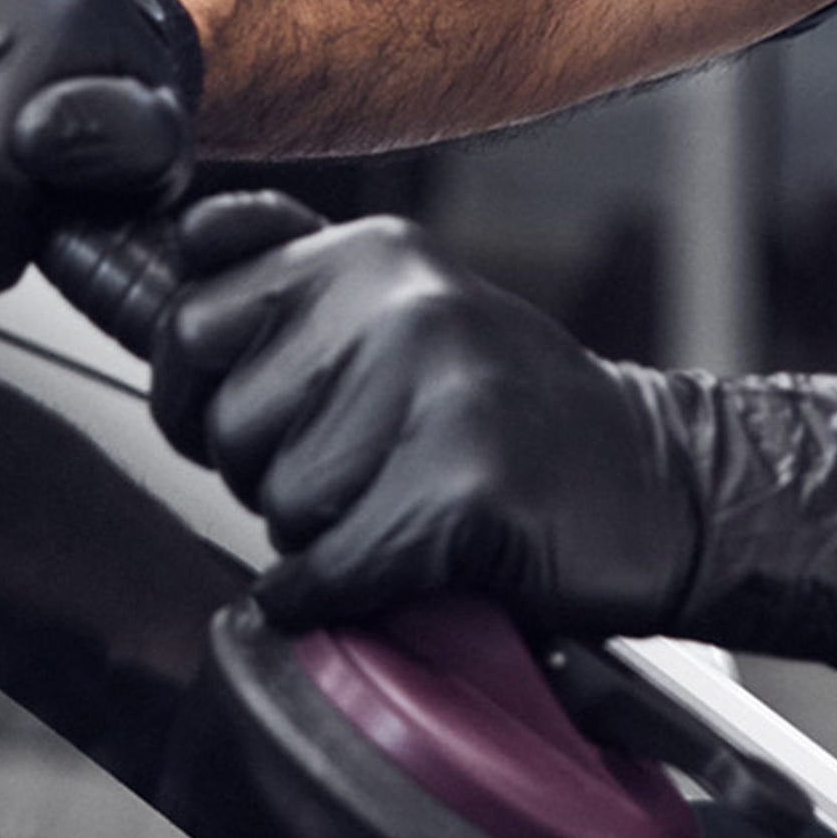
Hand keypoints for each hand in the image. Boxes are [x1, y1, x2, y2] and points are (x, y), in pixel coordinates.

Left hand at [153, 195, 836, 662]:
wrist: (655, 487)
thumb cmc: (511, 409)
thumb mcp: (405, 300)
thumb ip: (291, 267)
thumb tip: (181, 240)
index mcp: (370, 251)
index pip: (190, 320)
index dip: (196, 396)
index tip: (240, 419)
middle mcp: (401, 304)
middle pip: (229, 426)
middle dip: (270, 472)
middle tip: (364, 471)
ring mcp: (437, 393)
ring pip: (279, 504)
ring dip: (322, 535)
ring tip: (405, 504)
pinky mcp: (462, 492)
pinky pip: (327, 572)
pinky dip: (338, 597)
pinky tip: (397, 568)